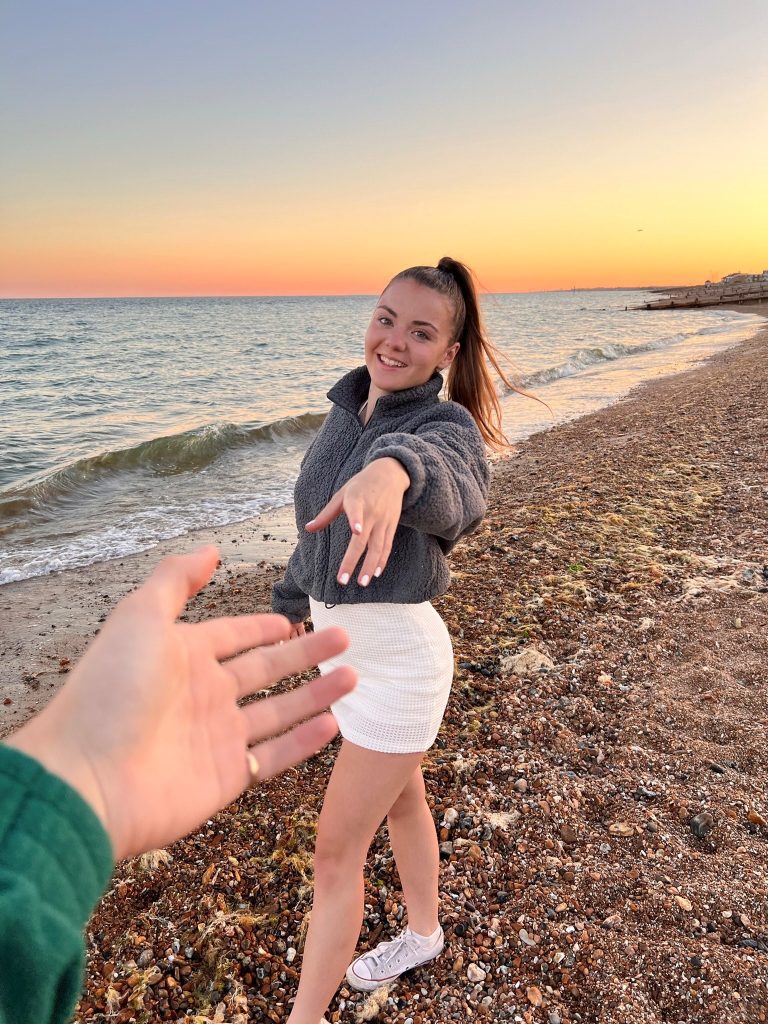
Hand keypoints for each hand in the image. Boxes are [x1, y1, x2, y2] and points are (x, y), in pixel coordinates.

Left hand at [5, 546, 355, 860]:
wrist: (88, 779)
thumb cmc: (111, 691)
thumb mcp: (140, 617)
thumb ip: (176, 579)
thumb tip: (210, 548)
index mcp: (182, 656)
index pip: (232, 636)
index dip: (262, 627)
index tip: (292, 619)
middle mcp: (202, 695)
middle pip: (264, 669)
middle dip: (304, 653)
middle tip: (345, 639)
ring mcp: (216, 738)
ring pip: (279, 710)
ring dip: (316, 694)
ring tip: (354, 677)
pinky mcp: (227, 777)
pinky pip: (276, 755)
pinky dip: (305, 741)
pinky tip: (334, 723)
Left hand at [306, 458, 409, 585]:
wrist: (391, 474)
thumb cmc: (361, 484)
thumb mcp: (341, 494)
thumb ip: (326, 514)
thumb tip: (308, 528)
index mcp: (357, 500)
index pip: (356, 511)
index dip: (356, 520)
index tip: (357, 531)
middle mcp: (372, 512)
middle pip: (362, 540)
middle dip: (352, 561)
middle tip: (342, 580)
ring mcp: (383, 521)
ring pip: (377, 547)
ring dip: (369, 566)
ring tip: (362, 583)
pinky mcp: (391, 526)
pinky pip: (386, 546)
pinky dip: (382, 560)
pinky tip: (375, 573)